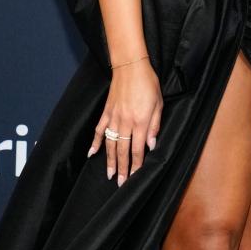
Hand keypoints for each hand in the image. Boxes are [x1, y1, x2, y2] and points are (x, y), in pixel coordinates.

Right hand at [89, 61, 162, 184]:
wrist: (131, 66)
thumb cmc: (148, 84)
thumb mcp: (158, 104)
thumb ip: (154, 126)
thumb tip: (151, 145)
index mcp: (140, 121)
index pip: (138, 149)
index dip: (136, 165)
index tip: (135, 177)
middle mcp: (125, 122)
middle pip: (122, 150)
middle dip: (122, 168)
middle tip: (120, 183)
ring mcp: (113, 117)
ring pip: (110, 143)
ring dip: (109, 160)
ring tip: (109, 174)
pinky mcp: (106, 111)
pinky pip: (99, 130)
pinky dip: (95, 142)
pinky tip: (92, 153)